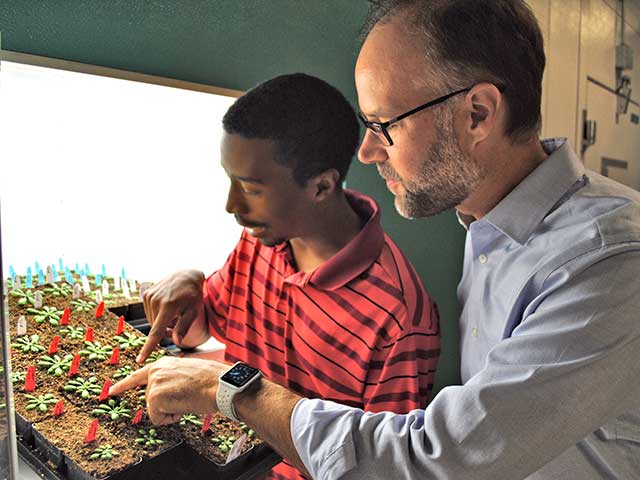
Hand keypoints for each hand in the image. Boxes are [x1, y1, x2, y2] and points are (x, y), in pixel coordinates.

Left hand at [108, 356, 228, 424]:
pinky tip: (184, 406)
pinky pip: (158, 419)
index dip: (123, 385)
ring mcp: (153, 383)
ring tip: (188, 399)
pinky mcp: (154, 397)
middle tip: (186, 398)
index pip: (138, 375)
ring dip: (171, 411)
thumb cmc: (212, 380)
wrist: (220, 384)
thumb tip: (171, 393)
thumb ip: (173, 379)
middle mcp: (155, 370)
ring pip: (155, 410)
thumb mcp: (188, 373)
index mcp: (164, 363)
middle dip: (166, 406)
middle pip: (151, 399)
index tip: (111, 391)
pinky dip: (171, 418)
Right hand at [138, 269, 208, 362]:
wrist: (186, 276)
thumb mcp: (192, 311)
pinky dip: (156, 314)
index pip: (156, 332)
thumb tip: (176, 342)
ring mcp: (149, 296)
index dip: (148, 348)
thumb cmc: (192, 296)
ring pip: (151, 321)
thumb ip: (183, 327)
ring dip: (160, 322)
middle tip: (176, 324)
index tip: (140, 360)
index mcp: (168, 307)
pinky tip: (166, 308)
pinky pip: (148, 312)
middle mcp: (156, 301)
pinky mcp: (146, 294)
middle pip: (155, 327)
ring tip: (173, 314)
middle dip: (164, 331)